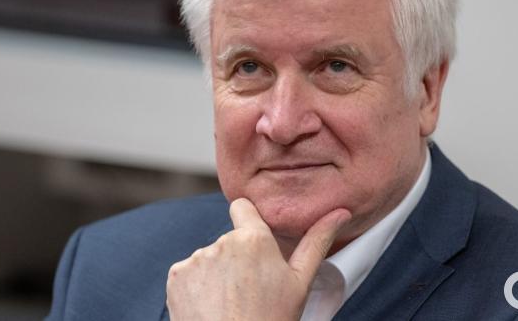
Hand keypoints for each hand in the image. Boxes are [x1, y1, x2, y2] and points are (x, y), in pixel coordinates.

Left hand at [166, 198, 350, 320]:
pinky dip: (196, 286)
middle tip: (251, 289)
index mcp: (253, 239)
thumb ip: (317, 241)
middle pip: (229, 240)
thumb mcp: (300, 282)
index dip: (249, 223)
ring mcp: (195, 259)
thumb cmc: (272, 320)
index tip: (256, 246)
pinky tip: (211, 306)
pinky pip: (188, 272)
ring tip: (231, 302)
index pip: (243, 207)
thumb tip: (341, 212)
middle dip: (238, 258)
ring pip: (209, 257)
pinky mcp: (176, 276)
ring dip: (217, 273)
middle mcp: (222, 242)